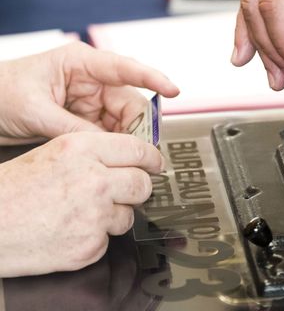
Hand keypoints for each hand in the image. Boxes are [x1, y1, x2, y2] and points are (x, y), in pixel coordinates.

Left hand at [0, 42, 178, 143]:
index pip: (125, 68)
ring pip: (123, 120)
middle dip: (139, 125)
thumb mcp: (36, 110)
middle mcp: (91, 80)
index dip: (153, 78)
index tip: (173, 90)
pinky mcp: (86, 118)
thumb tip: (107, 145)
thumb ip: (74, 129)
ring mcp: (89, 100)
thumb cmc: (0, 92)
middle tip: (143, 151)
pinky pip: (109, 132)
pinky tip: (114, 156)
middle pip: (129, 101)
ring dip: (127, 139)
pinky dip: (114, 145)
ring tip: (127, 158)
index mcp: (80, 63)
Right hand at [0, 132, 161, 276]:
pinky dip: (94, 239)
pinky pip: (108, 240)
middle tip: (122, 193)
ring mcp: (94, 215)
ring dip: (113, 216)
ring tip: (80, 214)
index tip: (155, 165)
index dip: (152, 159)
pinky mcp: (90, 245)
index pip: (139, 150)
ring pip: (129, 215)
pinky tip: (70, 231)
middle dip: (136, 189)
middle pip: (142, 184)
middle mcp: (94, 179)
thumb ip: (94, 154)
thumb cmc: (11, 192)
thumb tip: (130, 160)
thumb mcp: (52, 154)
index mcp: (82, 150)